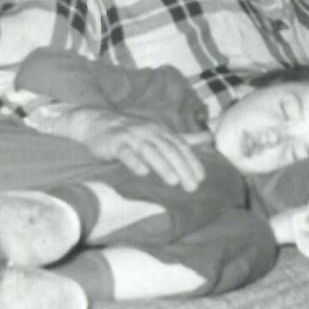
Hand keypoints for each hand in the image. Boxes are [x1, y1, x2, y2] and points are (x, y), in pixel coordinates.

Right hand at [67, 108, 205, 190]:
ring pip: (150, 151)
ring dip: (163, 166)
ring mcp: (132, 137)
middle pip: (169, 150)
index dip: (192, 162)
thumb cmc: (133, 132)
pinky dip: (135, 161)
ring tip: (174, 181)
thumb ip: (184, 138)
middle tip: (192, 187)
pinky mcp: (115, 143)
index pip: (181, 147)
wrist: (98, 122)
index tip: (201, 178)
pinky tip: (143, 172)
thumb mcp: (160, 133)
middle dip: (183, 168)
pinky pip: (126, 153)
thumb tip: (210, 138)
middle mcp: (149, 132)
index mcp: (161, 131)